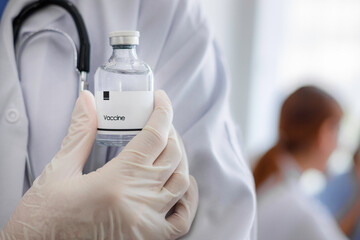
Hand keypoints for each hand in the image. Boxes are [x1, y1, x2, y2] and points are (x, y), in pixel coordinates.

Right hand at [1, 90, 197, 239]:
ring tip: (167, 148)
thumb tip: (87, 100)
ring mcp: (147, 223)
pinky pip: (181, 221)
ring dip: (179, 159)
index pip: (154, 136)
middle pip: (172, 155)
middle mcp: (138, 201)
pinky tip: (182, 185)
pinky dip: (188, 199)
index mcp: (116, 180)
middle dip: (170, 132)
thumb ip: (80, 132)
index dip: (162, 112)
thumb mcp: (59, 169)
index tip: (161, 99)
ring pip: (180, 182)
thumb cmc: (45, 215)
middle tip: (158, 123)